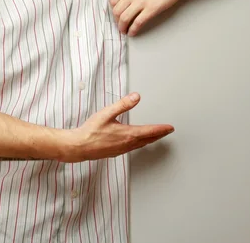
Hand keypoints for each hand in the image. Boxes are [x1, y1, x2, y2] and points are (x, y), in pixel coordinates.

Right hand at [60, 93, 174, 162]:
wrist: (79, 147)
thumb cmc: (90, 131)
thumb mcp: (107, 113)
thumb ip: (123, 104)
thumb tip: (136, 96)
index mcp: (128, 134)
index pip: (150, 131)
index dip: (161, 129)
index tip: (170, 128)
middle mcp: (127, 144)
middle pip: (148, 139)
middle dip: (159, 135)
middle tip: (168, 131)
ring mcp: (122, 150)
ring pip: (141, 145)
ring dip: (150, 140)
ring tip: (156, 136)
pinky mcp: (116, 152)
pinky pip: (133, 148)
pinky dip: (140, 144)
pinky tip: (137, 142)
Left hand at [109, 0, 192, 35]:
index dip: (113, 8)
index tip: (116, 12)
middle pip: (116, 11)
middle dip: (116, 20)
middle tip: (120, 23)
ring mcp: (141, 2)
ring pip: (124, 19)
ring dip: (122, 27)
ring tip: (124, 30)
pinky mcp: (151, 9)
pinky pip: (137, 23)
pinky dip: (133, 30)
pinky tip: (133, 32)